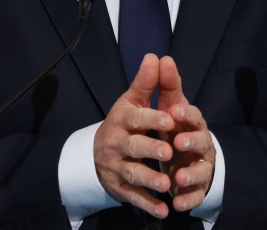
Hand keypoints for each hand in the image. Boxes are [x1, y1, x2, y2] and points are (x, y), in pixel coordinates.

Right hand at [93, 54, 175, 217]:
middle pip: (133, 147)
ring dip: (149, 179)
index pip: (136, 118)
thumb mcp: (132, 100)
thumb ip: (147, 82)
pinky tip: (163, 209)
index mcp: (122, 119)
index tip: (170, 120)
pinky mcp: (119, 187)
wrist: (97, 153)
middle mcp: (116, 143)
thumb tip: (156, 57)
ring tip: (166, 184)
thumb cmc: (124, 122)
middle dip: (150, 150)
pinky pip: (133, 196)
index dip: (152, 120)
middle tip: (169, 153)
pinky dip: (147, 204)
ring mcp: (116, 167)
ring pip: (132, 173)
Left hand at [157, 56, 215, 212]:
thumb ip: (164, 85)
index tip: (173, 112)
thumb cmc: (175, 128)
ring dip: (190, 175)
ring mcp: (199, 166)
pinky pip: (194, 196)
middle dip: (190, 143)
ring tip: (177, 179)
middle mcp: (199, 144)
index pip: (193, 115)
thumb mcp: (168, 106)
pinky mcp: (195, 189)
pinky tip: (175, 204)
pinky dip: (186, 200)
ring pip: (200, 171)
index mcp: (191, 122)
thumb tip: (160, 57)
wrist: (182, 157)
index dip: (185, 114)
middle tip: (177, 144)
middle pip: (200, 142)